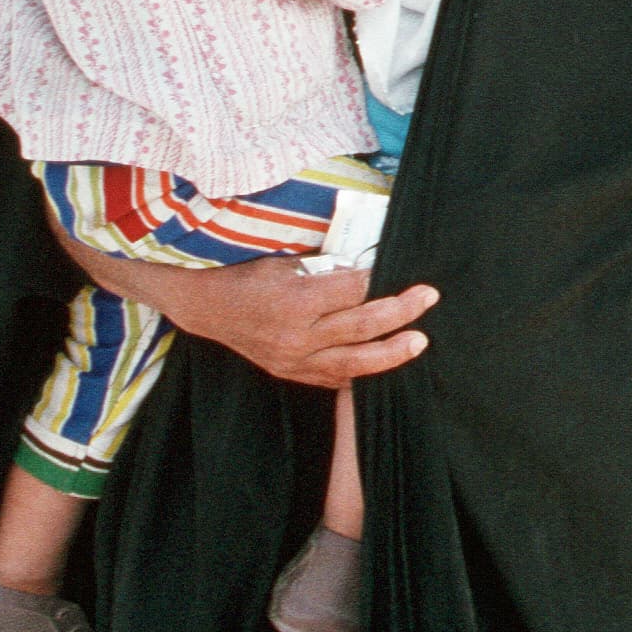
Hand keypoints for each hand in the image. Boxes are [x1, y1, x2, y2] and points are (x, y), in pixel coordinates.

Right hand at [50, 225, 435, 390]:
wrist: (201, 304)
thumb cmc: (244, 270)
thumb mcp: (280, 255)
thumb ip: (324, 260)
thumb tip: (372, 251)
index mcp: (292, 302)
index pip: (352, 291)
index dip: (378, 279)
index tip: (402, 269)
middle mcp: (294, 337)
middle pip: (361, 326)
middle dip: (401, 311)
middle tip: (429, 296)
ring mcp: (291, 360)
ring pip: (353, 363)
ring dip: (391, 353)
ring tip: (420, 342)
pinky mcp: (289, 373)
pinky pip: (333, 380)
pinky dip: (361, 373)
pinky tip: (386, 365)